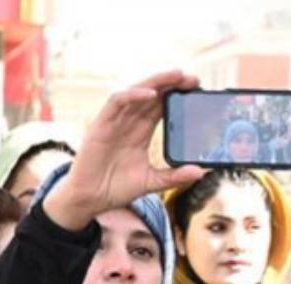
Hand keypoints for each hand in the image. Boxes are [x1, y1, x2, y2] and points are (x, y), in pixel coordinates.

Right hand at [44, 72, 206, 231]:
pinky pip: (117, 102)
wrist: (91, 199)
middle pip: (152, 95)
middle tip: (194, 79)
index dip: (177, 96)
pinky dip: (133, 95)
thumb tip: (199, 171)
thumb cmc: (117, 188)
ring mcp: (115, 121)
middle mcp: (129, 122)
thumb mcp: (151, 182)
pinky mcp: (101, 124)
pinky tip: (151, 94)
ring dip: (157, 82)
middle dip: (172, 84)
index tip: (197, 91)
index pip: (161, 107)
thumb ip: (174, 177)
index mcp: (141, 132)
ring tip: (177, 76)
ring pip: (136, 92)